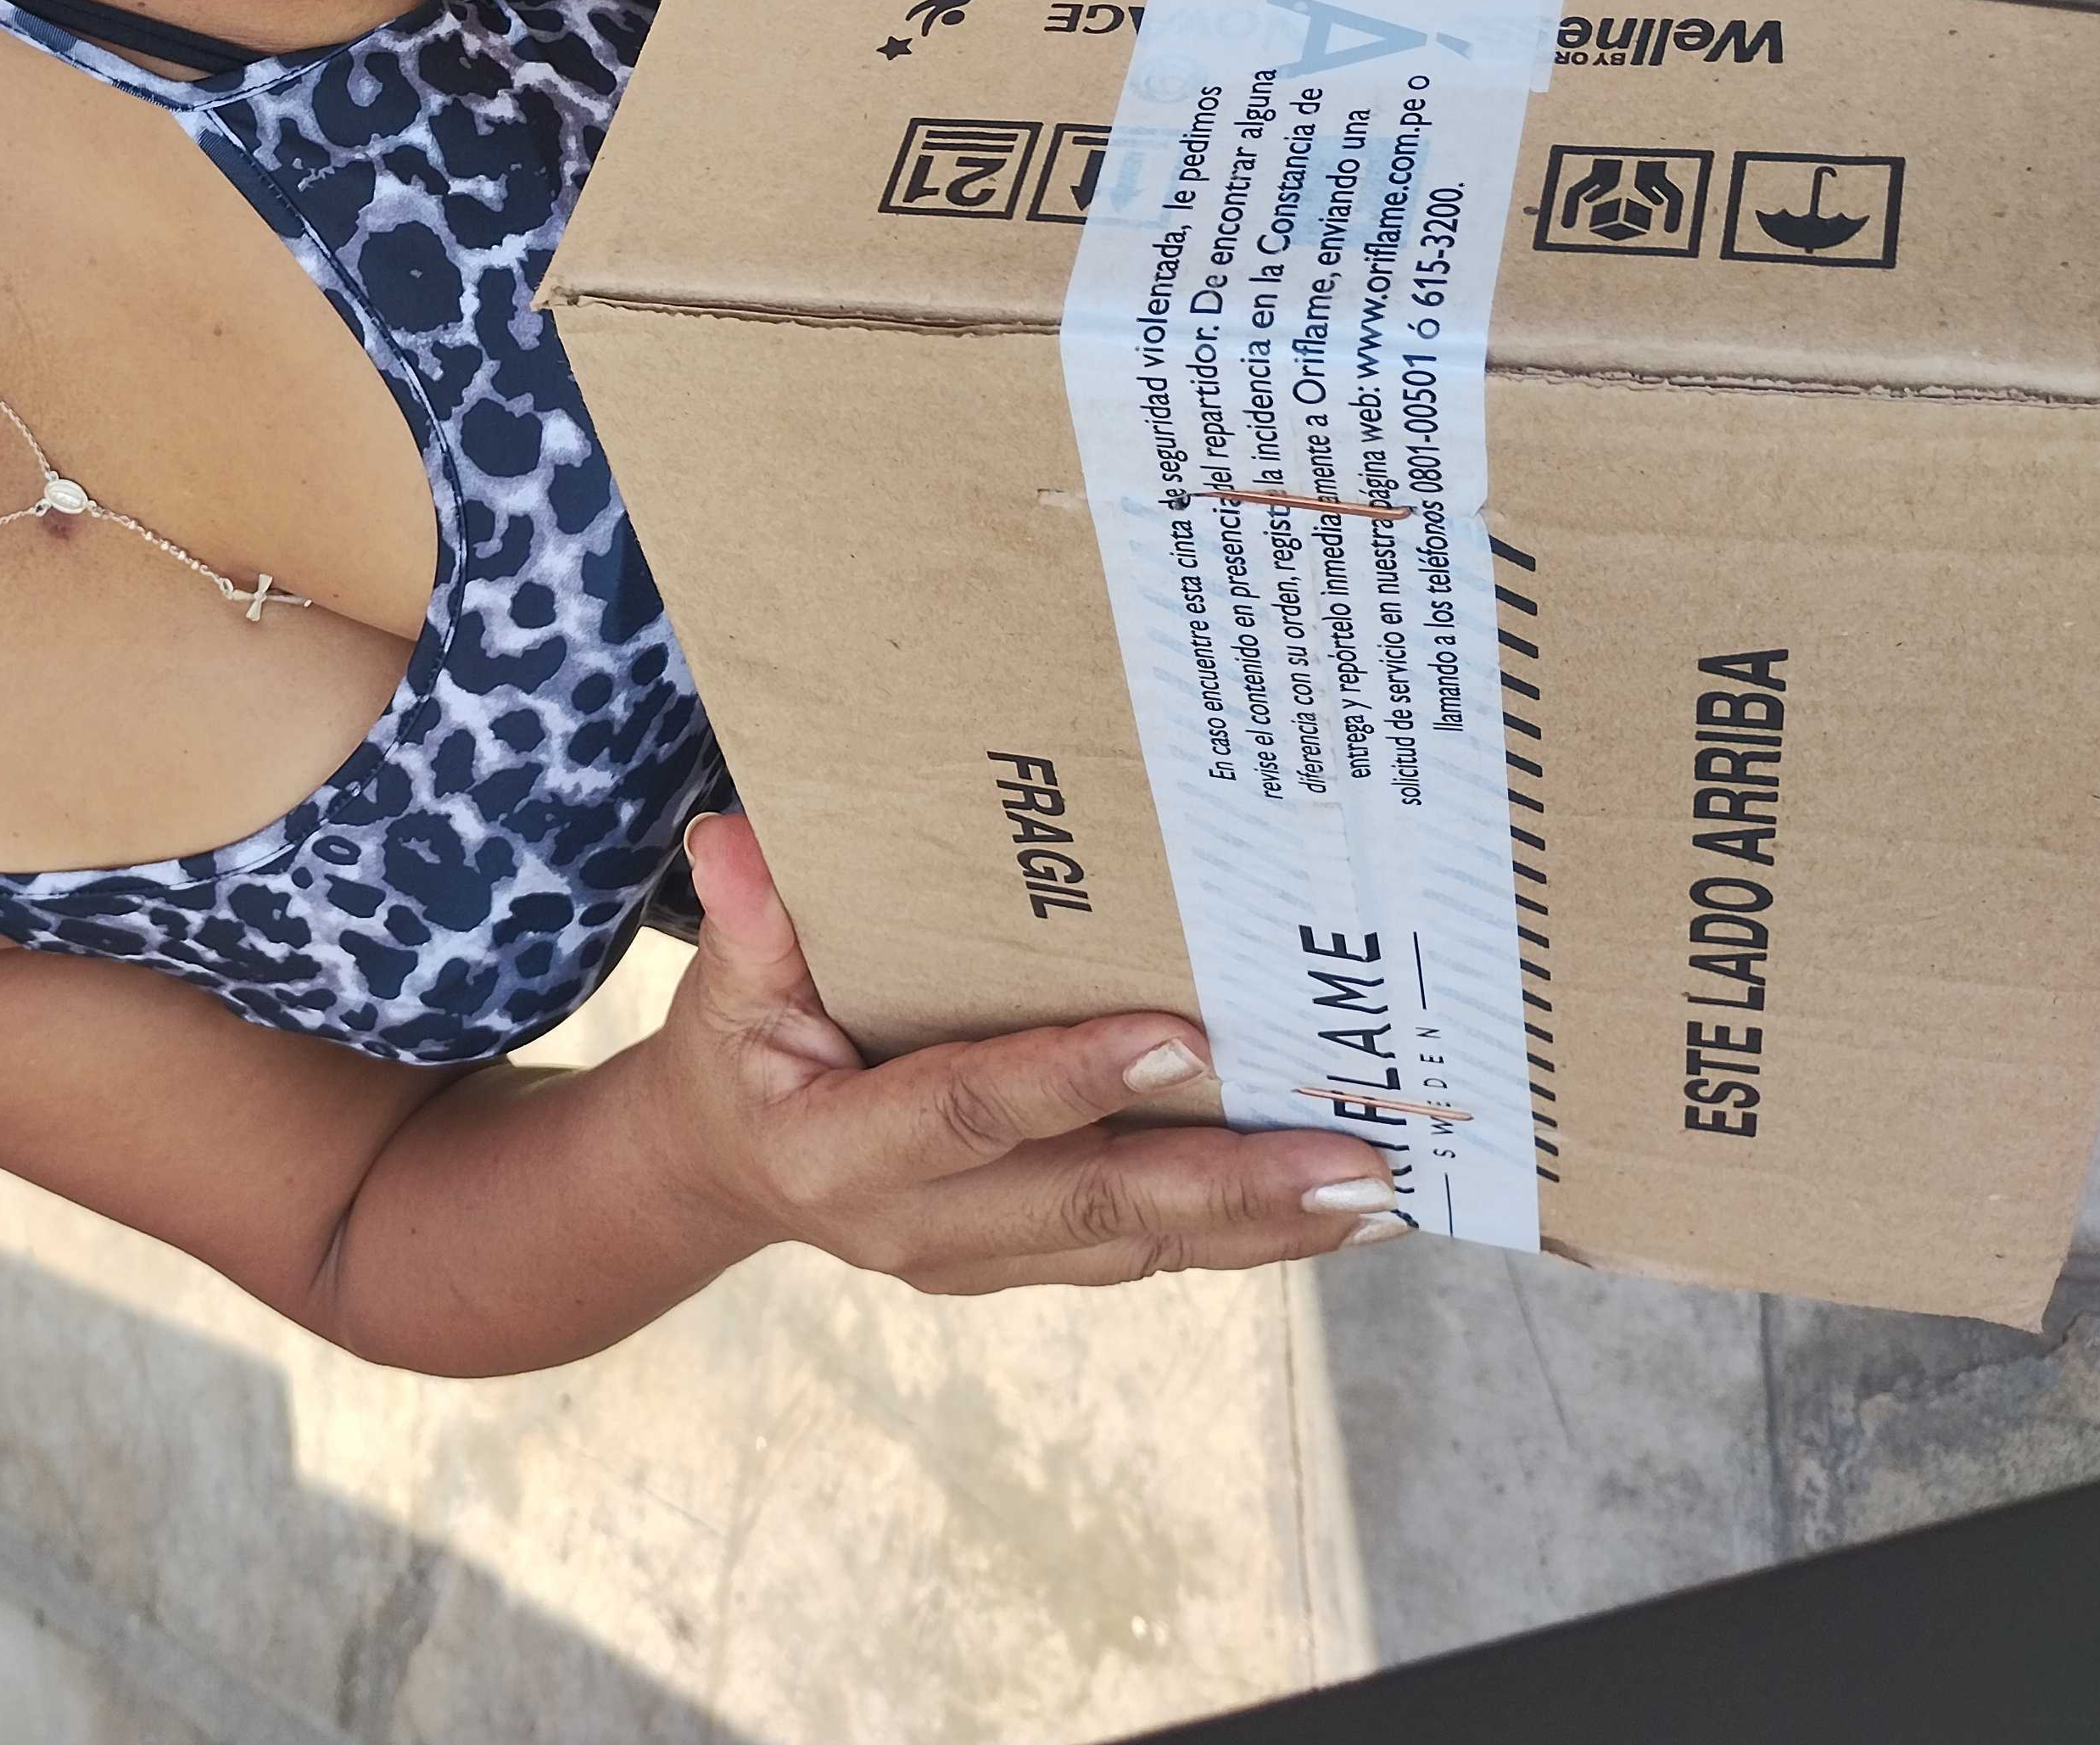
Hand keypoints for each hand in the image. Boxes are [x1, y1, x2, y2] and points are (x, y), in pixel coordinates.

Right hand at [649, 813, 1411, 1291]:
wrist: (727, 1169)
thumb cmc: (738, 1054)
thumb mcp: (721, 988)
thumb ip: (747, 923)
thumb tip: (734, 838)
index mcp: (840, 1154)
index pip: (968, 1114)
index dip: (1070, 1080)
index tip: (1182, 1041)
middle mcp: (921, 1230)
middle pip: (1091, 1208)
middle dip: (1229, 1189)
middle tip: (1351, 1161)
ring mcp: (982, 1259)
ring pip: (1139, 1245)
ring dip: (1264, 1223)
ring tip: (1377, 1187)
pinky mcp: (1029, 1261)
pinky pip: (1146, 1252)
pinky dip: (1244, 1234)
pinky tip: (1333, 1210)